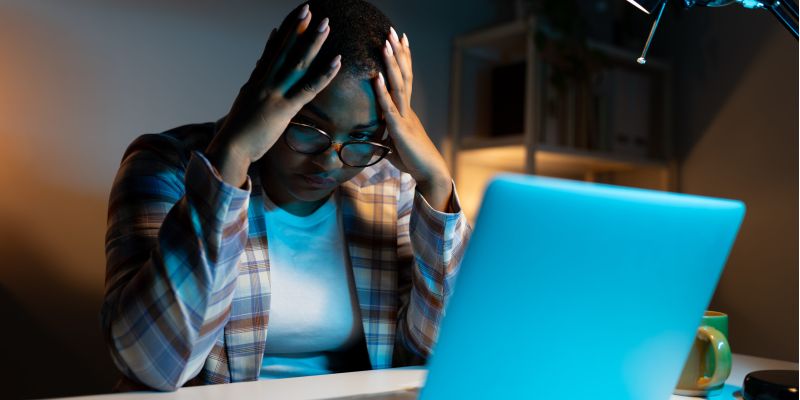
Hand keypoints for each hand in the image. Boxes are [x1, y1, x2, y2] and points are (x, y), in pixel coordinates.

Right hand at [206, 4, 340, 185]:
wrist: (230, 149)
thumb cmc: (238, 132)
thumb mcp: (245, 103)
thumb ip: (255, 83)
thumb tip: (260, 67)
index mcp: (256, 82)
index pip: (272, 51)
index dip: (284, 34)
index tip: (294, 18)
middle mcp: (265, 82)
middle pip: (284, 49)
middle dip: (297, 27)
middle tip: (309, 8)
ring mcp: (274, 94)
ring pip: (297, 62)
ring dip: (312, 41)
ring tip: (325, 23)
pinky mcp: (284, 109)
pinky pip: (309, 88)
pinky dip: (324, 73)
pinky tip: (337, 61)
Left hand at [373, 28, 452, 211]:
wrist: (429, 173)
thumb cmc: (412, 159)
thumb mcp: (394, 142)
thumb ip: (384, 131)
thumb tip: (371, 129)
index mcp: (406, 110)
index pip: (405, 79)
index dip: (403, 59)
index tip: (399, 40)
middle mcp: (407, 109)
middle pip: (403, 75)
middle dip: (398, 53)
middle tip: (393, 31)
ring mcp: (405, 118)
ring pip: (398, 86)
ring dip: (392, 64)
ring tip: (386, 44)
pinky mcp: (400, 130)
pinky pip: (390, 108)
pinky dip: (382, 92)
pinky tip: (377, 77)